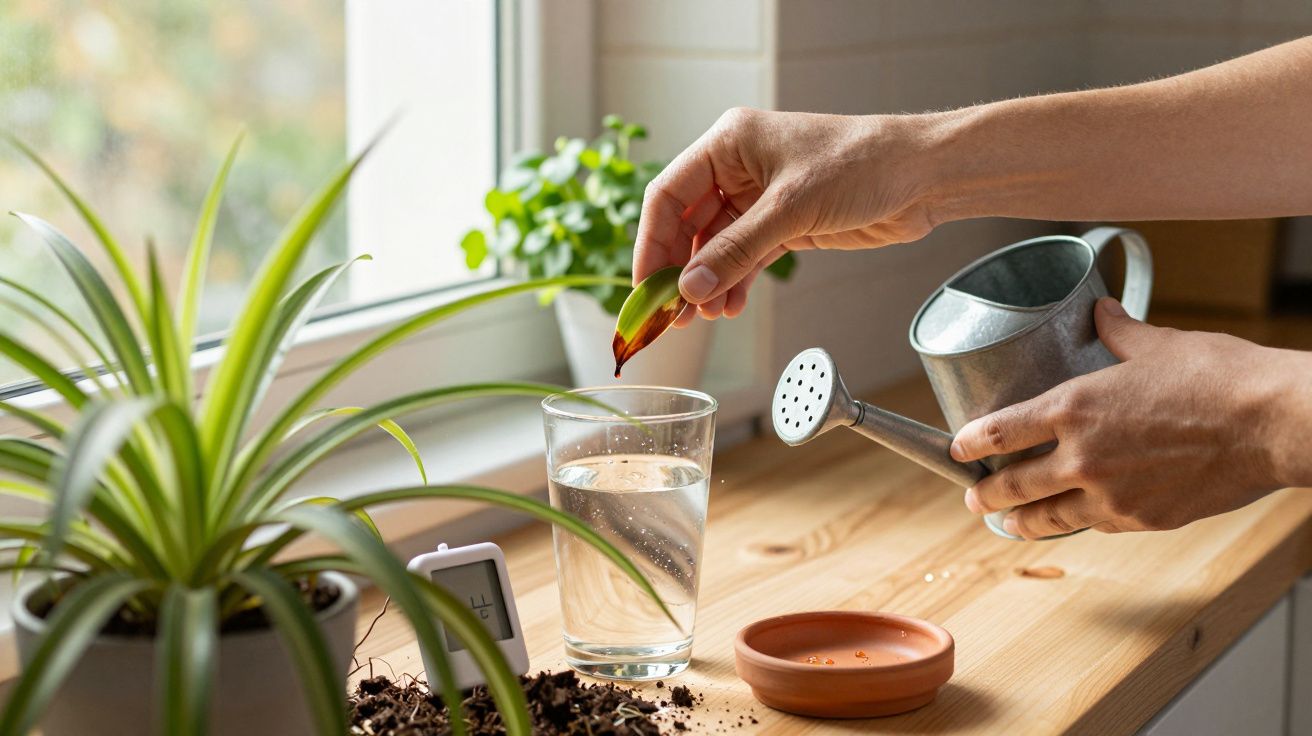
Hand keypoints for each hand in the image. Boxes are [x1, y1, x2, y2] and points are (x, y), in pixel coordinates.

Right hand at [632, 108, 938, 323]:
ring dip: (709, 282)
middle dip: (679, 270)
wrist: (923, 175)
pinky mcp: (785, 223)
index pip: (668, 195)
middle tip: (672, 313)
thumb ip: (737, 250)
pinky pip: (745, 257)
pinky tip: (731, 306)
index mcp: (729, 142)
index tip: (645, 287)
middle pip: (687, 224)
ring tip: (706, 316)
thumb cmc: (863, 165)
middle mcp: (738, 167)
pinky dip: (736, 282)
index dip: (651, 243)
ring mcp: (761, 197)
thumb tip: (690, 288)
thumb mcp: (791, 209)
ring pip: (716, 246)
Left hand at [950, 298, 1311, 538]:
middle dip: (986, 494)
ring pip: (1048, 517)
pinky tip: (1069, 521)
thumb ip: (1119, 332)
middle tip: (972, 497)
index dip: (972, 443)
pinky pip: (1094, 525)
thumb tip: (1100, 312)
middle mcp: (1082, 456)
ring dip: (1020, 521)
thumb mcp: (1158, 344)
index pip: (1002, 431)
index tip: (956, 449)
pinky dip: (1075, 523)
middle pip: (1014, 484)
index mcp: (1075, 407)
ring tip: (1006, 523)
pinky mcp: (1142, 520)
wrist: (1272, 425)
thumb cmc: (1219, 378)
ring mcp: (1111, 494)